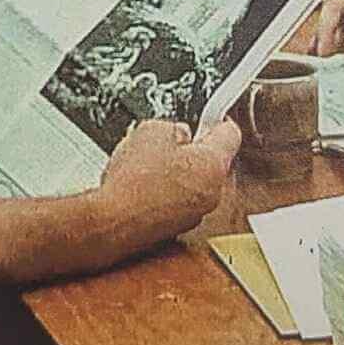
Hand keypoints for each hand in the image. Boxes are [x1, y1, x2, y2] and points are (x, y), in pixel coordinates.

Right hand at [97, 119, 239, 253]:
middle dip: (194, 150)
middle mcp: (213, 193)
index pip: (230, 133)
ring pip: (196, 183)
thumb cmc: (133, 182)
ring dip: (181, 174)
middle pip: (213, 161)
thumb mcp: (151, 131)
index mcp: (213, 164)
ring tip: (151, 168)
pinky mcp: (178, 228)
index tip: (210, 116)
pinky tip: (145, 188)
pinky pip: (180, 202)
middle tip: (170, 143)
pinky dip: (168, 194)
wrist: (112, 223)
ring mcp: (197, 214)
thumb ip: (175, 128)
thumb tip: (179, 135)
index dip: (216, 119)